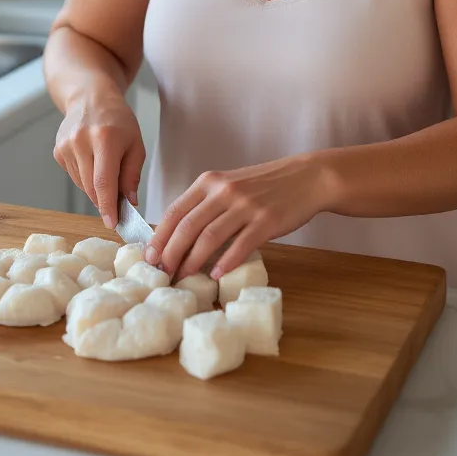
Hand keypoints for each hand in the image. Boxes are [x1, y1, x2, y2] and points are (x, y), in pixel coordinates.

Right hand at [53, 91, 145, 228]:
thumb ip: (132, 174)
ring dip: (96, 188)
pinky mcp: (58, 151)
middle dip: (105, 200)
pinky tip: (92, 161)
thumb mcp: (135, 143)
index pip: (103, 181)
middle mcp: (81, 142)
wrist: (90, 98)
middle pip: (91, 187)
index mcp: (105, 138)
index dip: (107, 206)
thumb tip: (130, 202)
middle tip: (118, 202)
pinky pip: (74, 176)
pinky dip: (85, 177)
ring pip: (82, 185)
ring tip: (106, 168)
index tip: (113, 224)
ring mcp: (66, 146)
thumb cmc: (118, 120)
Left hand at [146, 154, 321, 279]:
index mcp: (209, 182)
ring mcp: (245, 206)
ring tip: (183, 278)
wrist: (307, 177)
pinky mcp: (266, 221)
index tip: (149, 257)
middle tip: (162, 273)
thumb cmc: (265, 185)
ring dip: (192, 261)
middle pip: (187, 226)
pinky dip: (226, 262)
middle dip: (170, 253)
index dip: (159, 236)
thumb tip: (179, 236)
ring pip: (209, 237)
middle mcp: (224, 191)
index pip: (175, 210)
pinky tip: (216, 275)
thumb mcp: (229, 185)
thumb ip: (206, 204)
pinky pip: (241, 245)